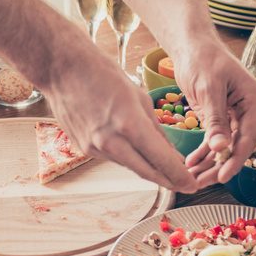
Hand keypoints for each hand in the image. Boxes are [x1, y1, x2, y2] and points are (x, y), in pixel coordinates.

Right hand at [42, 52, 197, 192]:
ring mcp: (95, 148)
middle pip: (147, 172)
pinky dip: (128, 158)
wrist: (62, 69)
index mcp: (130, 124)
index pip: (162, 160)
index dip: (179, 175)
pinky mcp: (84, 149)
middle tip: (184, 186)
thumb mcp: (140, 97)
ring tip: (165, 171)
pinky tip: (136, 153)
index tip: (192, 185)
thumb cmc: (103, 74)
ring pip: (130, 166)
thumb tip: (172, 154)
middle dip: (168, 181)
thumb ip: (156, 129)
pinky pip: (114, 159)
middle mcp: (111, 142)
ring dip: (149, 170)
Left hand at [175, 44, 255, 188]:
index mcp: (253, 99)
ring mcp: (235, 114)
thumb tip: (222, 148)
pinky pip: (215, 139)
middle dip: (220, 166)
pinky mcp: (220, 116)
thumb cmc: (203, 59)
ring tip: (192, 178)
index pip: (249, 135)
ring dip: (210, 163)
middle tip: (201, 183)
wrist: (192, 46)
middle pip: (238, 145)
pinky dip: (204, 151)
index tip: (223, 176)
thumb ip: (216, 119)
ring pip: (226, 146)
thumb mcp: (209, 89)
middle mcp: (248, 108)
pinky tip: (191, 163)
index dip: (237, 158)